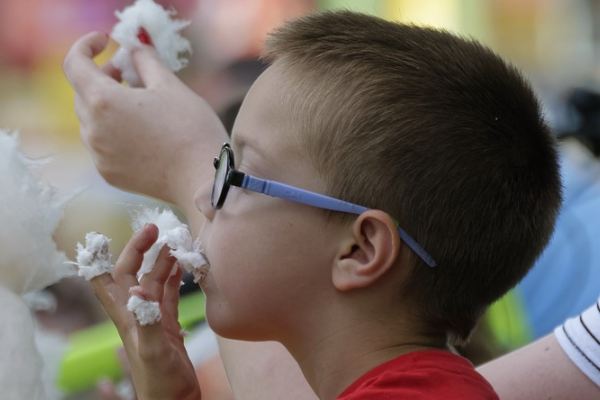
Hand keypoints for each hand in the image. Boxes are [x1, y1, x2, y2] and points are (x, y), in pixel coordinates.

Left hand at [63, 32, 228, 216]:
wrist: (201, 179)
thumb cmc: (190, 128)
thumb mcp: (170, 85)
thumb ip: (145, 61)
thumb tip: (134, 49)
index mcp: (104, 101)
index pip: (75, 64)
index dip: (87, 46)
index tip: (105, 42)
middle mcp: (92, 128)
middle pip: (83, 92)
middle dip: (102, 76)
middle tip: (130, 72)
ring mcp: (98, 154)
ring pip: (91, 119)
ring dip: (107, 106)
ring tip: (140, 105)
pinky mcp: (108, 173)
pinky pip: (101, 143)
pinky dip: (113, 130)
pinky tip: (141, 132)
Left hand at [90, 224, 200, 399]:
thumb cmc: (160, 382)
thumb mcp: (151, 350)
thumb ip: (146, 320)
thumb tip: (138, 289)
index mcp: (126, 317)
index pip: (105, 281)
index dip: (100, 258)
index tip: (107, 236)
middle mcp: (136, 313)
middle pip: (131, 273)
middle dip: (139, 249)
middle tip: (155, 229)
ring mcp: (152, 318)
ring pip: (153, 281)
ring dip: (161, 262)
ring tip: (174, 244)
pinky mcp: (167, 326)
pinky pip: (168, 295)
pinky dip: (174, 279)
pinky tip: (181, 268)